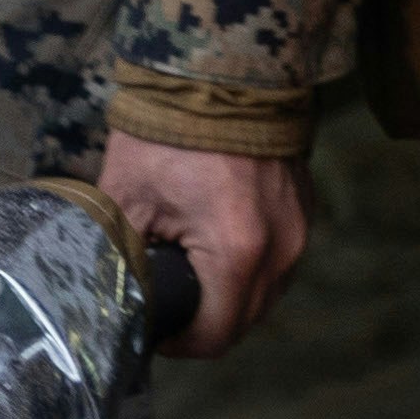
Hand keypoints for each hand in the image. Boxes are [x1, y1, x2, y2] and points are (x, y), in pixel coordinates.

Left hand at [94, 131, 308, 358]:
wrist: (220, 74)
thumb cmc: (166, 136)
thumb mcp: (127, 201)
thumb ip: (123, 259)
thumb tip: (114, 299)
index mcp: (236, 254)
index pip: (214, 336)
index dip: (178, 343)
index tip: (152, 328)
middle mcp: (280, 251)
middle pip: (243, 322)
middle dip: (203, 321)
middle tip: (165, 300)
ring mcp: (300, 232)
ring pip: (265, 295)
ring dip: (228, 296)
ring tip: (189, 270)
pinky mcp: (305, 213)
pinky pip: (278, 261)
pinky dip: (249, 266)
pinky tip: (214, 243)